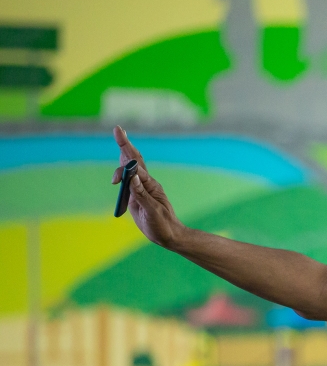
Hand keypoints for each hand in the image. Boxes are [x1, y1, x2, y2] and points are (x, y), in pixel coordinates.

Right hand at [112, 126, 183, 247]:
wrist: (168, 236)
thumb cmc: (163, 225)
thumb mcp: (152, 210)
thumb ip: (141, 194)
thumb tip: (132, 176)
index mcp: (150, 185)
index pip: (135, 166)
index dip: (126, 155)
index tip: (118, 147)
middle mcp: (145, 184)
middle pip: (133, 161)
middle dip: (125, 145)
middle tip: (118, 129)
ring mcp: (140, 189)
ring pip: (129, 169)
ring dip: (123, 155)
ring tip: (120, 137)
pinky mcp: (135, 197)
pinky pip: (127, 182)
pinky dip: (121, 172)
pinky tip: (119, 166)